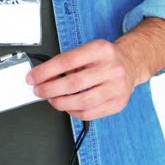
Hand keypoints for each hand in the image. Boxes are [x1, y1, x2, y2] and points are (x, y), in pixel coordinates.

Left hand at [26, 39, 149, 120]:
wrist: (131, 63)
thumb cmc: (104, 58)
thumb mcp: (87, 50)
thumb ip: (66, 62)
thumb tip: (43, 77)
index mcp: (100, 50)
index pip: (67, 61)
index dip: (45, 71)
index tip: (33, 77)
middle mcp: (111, 68)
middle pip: (73, 83)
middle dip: (49, 89)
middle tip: (39, 90)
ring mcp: (117, 87)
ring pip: (82, 101)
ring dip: (60, 102)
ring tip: (51, 98)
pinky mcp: (118, 103)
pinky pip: (89, 114)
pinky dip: (72, 112)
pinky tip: (66, 105)